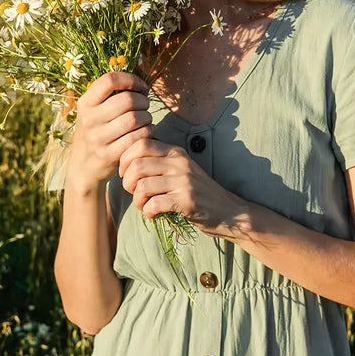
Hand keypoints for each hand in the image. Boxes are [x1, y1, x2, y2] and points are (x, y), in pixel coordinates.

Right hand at [66, 72, 153, 189]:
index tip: (141, 87)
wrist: (84, 167)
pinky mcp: (109, 154)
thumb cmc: (96, 132)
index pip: (110, 80)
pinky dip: (148, 132)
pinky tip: (147, 132)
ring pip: (136, 119)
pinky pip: (138, 138)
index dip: (131, 79)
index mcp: (85, 103)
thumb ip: (109, 94)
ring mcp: (98, 138)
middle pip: (128, 100)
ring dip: (148, 117)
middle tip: (145, 106)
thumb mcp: (93, 111)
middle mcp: (89, 119)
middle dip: (144, 101)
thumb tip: (138, 73)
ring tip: (146, 120)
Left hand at [117, 138, 245, 236]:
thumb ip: (159, 162)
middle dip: (128, 182)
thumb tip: (126, 163)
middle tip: (134, 192)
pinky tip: (154, 213)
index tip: (127, 173)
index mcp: (176, 152)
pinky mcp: (187, 200)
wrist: (229, 211)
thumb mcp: (181, 169)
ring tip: (144, 205)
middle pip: (136, 164)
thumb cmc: (199, 192)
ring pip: (142, 186)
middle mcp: (179, 163)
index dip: (125, 158)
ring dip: (137, 200)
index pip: (140, 143)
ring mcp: (184, 181)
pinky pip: (153, 204)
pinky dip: (148, 211)